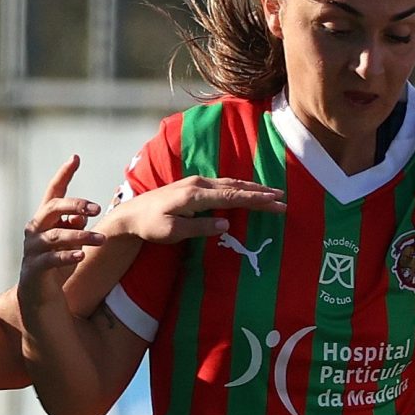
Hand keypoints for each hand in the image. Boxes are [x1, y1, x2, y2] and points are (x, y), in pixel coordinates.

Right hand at [20, 156, 106, 301]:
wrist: (40, 297)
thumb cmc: (58, 264)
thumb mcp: (71, 241)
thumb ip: (76, 225)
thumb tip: (83, 214)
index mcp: (45, 219)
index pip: (53, 191)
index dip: (63, 174)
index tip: (75, 157)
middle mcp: (35, 229)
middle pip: (52, 208)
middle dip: (75, 205)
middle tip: (97, 208)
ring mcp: (32, 249)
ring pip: (56, 235)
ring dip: (81, 236)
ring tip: (102, 239)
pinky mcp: (34, 269)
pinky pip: (51, 259)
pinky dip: (67, 256)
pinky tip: (82, 255)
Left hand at [100, 174, 285, 243]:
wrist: (131, 214)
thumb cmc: (150, 227)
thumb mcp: (173, 233)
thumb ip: (200, 228)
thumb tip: (226, 225)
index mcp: (195, 195)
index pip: (232, 196)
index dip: (256, 200)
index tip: (275, 203)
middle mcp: (198, 184)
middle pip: (236, 186)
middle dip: (261, 192)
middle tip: (282, 198)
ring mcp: (196, 182)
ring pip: (231, 183)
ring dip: (253, 188)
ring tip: (272, 193)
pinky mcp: (194, 185)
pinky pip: (223, 184)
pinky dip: (240, 187)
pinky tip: (249, 190)